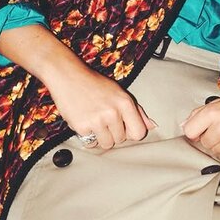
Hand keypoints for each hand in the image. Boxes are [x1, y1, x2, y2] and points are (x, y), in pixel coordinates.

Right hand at [0, 22, 154, 147]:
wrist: (67, 76)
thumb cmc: (94, 84)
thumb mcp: (119, 92)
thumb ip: (137, 111)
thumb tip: (152, 126)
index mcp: (125, 103)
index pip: (139, 133)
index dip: (131, 132)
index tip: (123, 127)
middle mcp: (113, 112)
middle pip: (121, 139)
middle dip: (113, 133)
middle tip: (103, 118)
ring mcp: (97, 120)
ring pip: (107, 144)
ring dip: (101, 137)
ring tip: (95, 122)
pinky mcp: (82, 127)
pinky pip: (91, 143)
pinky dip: (88, 137)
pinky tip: (85, 122)